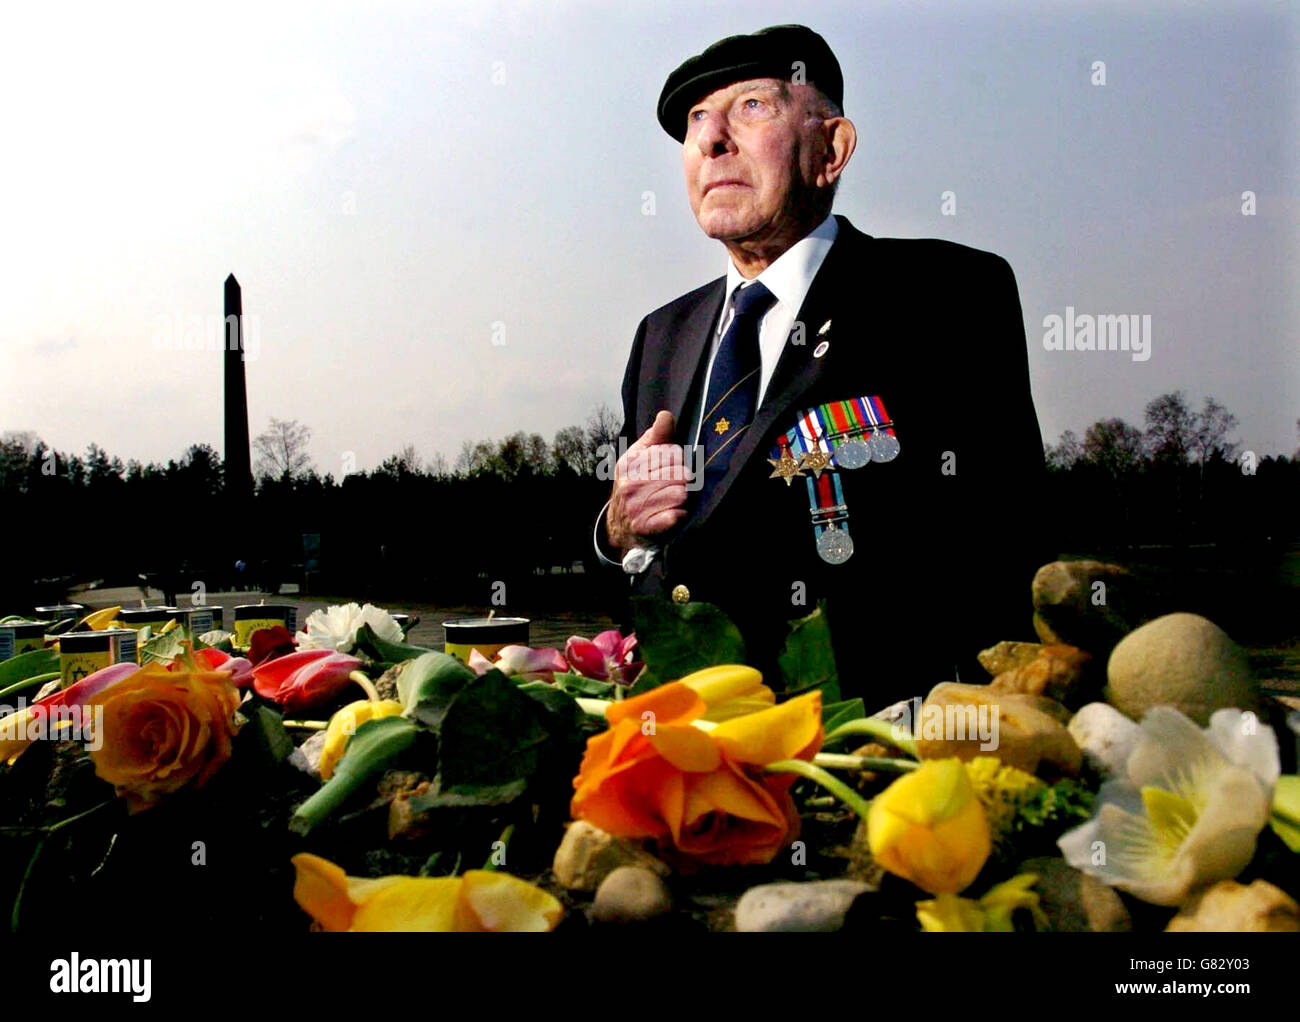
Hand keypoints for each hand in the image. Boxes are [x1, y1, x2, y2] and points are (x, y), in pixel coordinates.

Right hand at [606, 410, 688, 550]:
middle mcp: (631, 484)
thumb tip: (666, 415)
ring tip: (672, 498)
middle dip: (682, 479)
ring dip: (683, 498)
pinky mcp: (645, 527)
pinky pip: (676, 515)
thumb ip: (656, 436)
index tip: (671, 466)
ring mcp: (637, 507)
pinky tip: (672, 513)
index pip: (673, 453)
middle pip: (680, 474)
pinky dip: (679, 515)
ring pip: (681, 494)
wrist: (619, 523)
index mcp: (630, 463)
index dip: (678, 459)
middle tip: (674, 485)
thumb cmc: (634, 483)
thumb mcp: (638, 457)